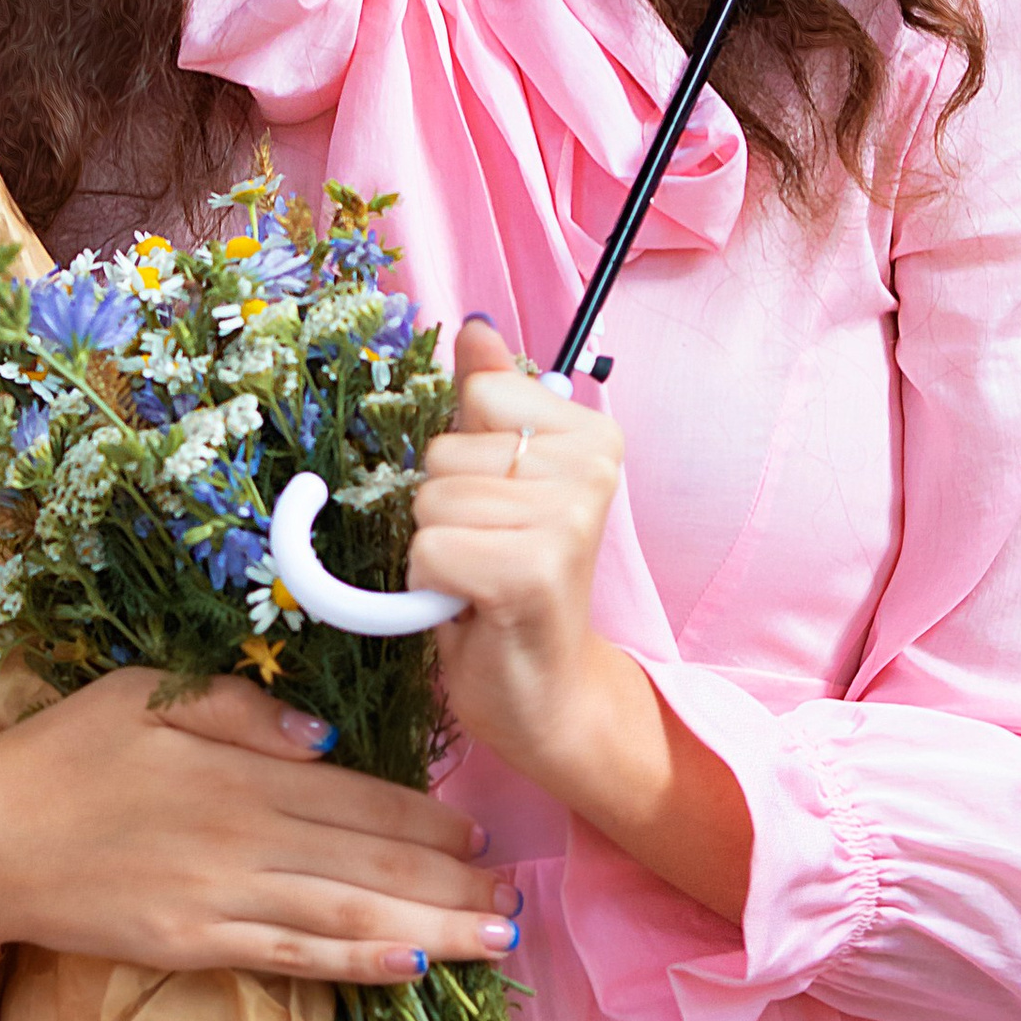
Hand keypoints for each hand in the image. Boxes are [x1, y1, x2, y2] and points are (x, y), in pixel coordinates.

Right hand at [0, 668, 520, 1020]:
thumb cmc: (67, 750)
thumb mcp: (151, 693)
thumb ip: (240, 708)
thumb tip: (326, 736)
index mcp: (238, 765)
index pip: (357, 794)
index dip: (427, 815)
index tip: (483, 827)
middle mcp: (244, 833)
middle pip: (370, 860)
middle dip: (452, 881)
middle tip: (519, 900)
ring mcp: (222, 896)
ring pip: (347, 914)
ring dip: (430, 928)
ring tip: (494, 939)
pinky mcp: (195, 943)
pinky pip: (292, 955)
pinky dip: (357, 963)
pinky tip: (409, 967)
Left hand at [412, 318, 754, 927]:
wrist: (545, 694)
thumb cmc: (511, 581)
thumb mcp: (495, 480)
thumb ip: (486, 402)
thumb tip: (474, 326)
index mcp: (591, 434)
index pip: (476, 394)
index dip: (463, 455)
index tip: (498, 503)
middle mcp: (593, 468)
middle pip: (444, 452)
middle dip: (443, 507)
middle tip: (488, 552)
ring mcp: (569, 518)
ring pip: (429, 501)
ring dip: (437, 550)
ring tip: (484, 579)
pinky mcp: (534, 571)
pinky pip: (427, 550)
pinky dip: (432, 586)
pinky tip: (477, 606)